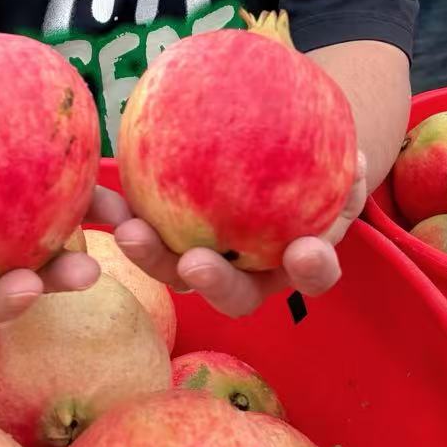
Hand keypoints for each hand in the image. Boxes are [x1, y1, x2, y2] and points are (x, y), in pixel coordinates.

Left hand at [113, 153, 368, 318]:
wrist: (273, 156)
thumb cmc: (313, 162)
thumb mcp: (337, 163)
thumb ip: (345, 168)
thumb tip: (356, 159)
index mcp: (298, 260)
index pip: (312, 271)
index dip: (311, 267)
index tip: (306, 251)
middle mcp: (249, 272)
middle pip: (230, 290)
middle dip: (211, 281)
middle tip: (195, 263)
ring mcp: (203, 258)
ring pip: (174, 267)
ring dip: (147, 252)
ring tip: (124, 227)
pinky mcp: (164, 234)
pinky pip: (138, 221)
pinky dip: (115, 208)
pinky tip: (91, 190)